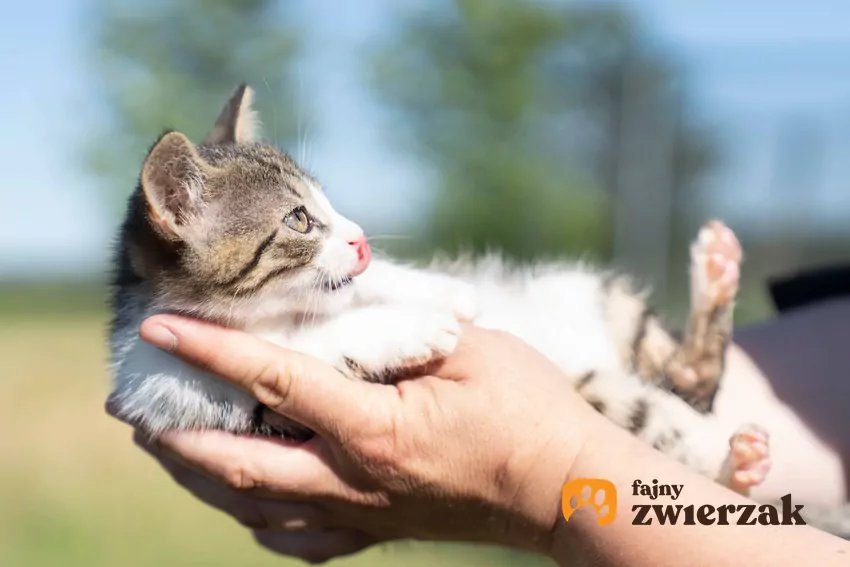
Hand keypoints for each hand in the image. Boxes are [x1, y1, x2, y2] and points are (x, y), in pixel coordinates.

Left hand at [109, 315, 600, 562]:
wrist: (569, 491)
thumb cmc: (529, 411)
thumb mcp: (469, 346)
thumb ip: (401, 321)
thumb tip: (348, 291)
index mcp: (376, 429)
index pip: (274, 381)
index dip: (212, 350)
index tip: (160, 327)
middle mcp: (356, 482)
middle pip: (241, 468)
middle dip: (178, 437)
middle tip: (135, 407)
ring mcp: (365, 516)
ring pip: (259, 511)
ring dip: (205, 479)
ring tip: (171, 448)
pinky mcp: (380, 532)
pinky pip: (302, 541)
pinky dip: (260, 520)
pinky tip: (248, 503)